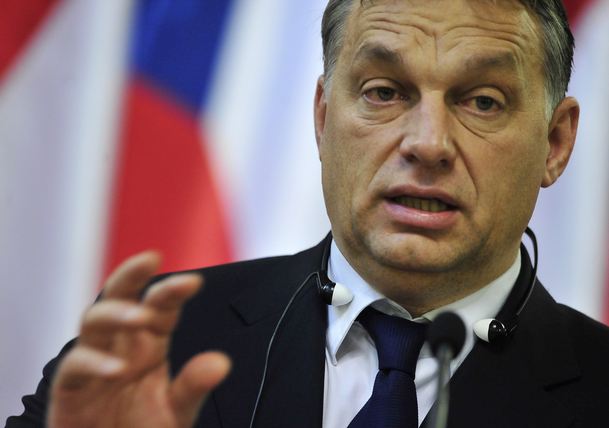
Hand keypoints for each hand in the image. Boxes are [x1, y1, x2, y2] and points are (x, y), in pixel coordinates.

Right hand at [48, 252, 230, 427]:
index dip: (174, 291)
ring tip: (141, 317)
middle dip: (133, 274)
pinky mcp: (70, 388)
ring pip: (94, 319)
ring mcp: (94, 361)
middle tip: (151, 257)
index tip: (193, 282)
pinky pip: (75, 365)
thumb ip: (194, 387)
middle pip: (120, 296)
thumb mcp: (178, 412)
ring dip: (117, 312)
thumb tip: (221, 362)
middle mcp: (122, 344)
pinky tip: (116, 369)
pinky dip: (94, 363)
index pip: (161, 306)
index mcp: (150, 342)